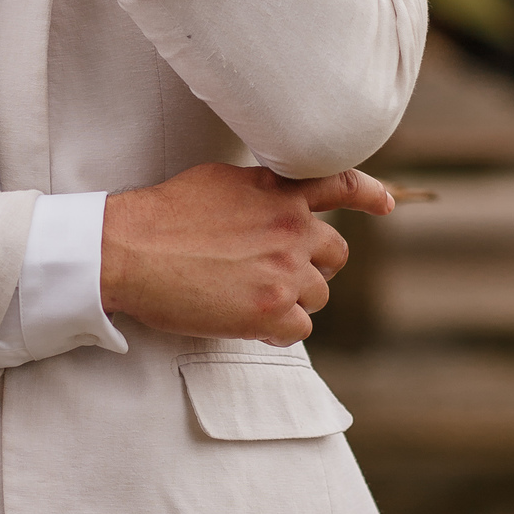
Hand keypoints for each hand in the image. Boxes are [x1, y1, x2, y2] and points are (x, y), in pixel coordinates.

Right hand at [100, 163, 393, 345]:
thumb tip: (275, 201)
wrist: (128, 249)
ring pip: (317, 295)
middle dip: (312, 266)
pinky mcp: (271, 312)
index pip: (341, 185)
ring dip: (291, 299)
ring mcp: (285, 272)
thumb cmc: (162, 216)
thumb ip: (260, 191)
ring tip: (249, 298)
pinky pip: (298, 329)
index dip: (369, 195)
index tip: (385, 205)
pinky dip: (278, 331)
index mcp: (280, 192)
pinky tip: (251, 324)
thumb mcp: (220, 182)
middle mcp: (292, 228)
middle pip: (333, 255)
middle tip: (277, 275)